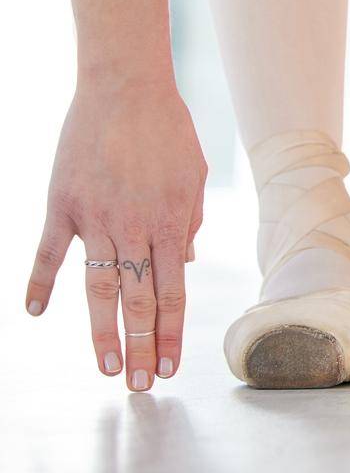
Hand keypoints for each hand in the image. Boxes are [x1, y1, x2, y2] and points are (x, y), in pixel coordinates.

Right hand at [26, 80, 205, 391]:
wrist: (126, 86)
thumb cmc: (168, 130)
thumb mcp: (193, 177)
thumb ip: (188, 221)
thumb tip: (184, 260)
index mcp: (170, 224)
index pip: (172, 293)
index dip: (170, 333)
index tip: (169, 365)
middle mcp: (133, 228)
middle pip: (138, 301)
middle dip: (140, 347)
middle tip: (142, 386)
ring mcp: (94, 218)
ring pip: (99, 288)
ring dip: (102, 333)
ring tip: (106, 369)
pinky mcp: (62, 203)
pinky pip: (48, 252)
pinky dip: (39, 282)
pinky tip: (33, 313)